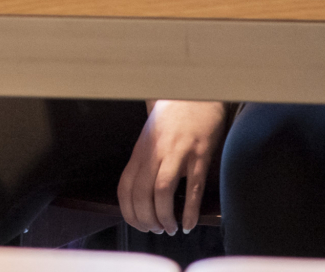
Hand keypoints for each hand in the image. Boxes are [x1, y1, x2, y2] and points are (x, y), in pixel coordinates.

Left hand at [118, 101, 226, 234]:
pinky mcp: (199, 155)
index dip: (130, 213)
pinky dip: (189, 211)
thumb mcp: (149, 137)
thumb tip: (138, 191)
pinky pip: (192, 189)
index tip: (139, 225)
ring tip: (170, 228)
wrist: (194, 93)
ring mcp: (177, 154)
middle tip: (156, 230)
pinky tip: (189, 224)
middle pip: (141, 195)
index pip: (125, 189)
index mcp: (140, 151)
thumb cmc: (172, 116)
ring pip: (162, 193)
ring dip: (165, 217)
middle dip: (147, 220)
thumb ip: (143, 160)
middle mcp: (155, 153)